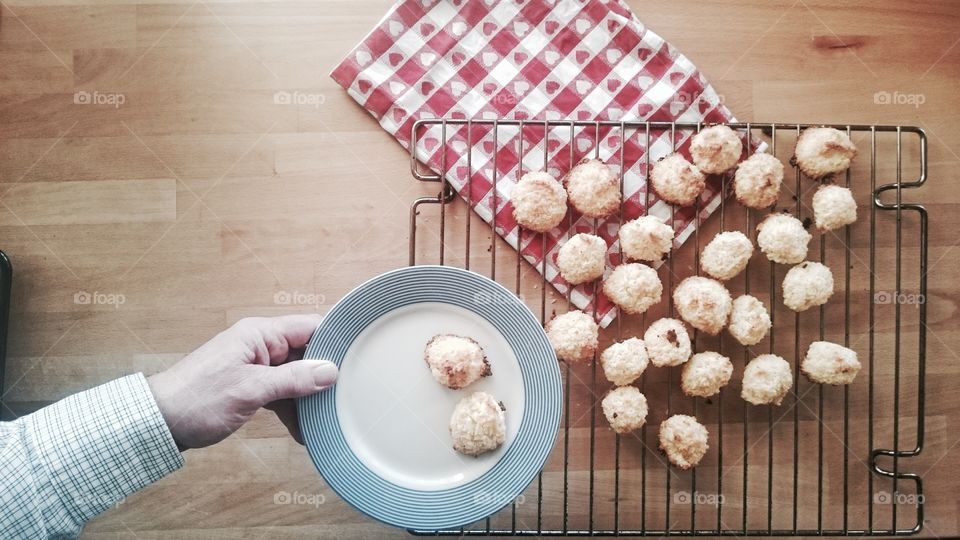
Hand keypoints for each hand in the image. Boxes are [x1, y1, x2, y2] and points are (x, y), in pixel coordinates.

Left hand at [147, 314, 336, 449]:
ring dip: (308, 398)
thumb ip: (293, 379)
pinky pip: (282, 393)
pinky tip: (304, 431)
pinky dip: (293, 410)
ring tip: (325, 419)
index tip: (359, 357)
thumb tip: (330, 371)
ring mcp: (255, 366)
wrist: (158, 423)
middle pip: (306, 353)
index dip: (335, 340)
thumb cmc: (196, 400)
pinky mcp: (250, 386)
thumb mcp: (251, 390)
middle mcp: (259, 345)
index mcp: (259, 334)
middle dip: (325, 375)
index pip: (310, 327)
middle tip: (346, 395)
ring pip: (296, 376)